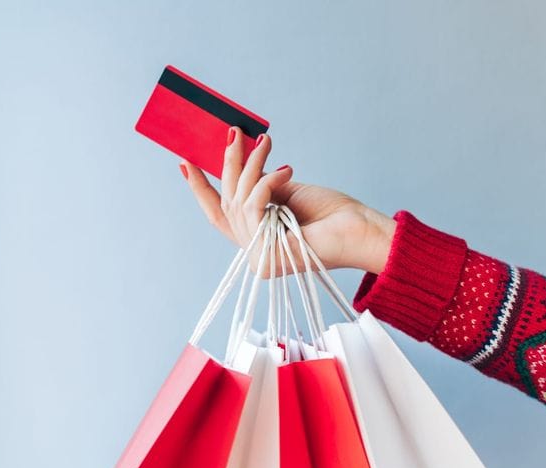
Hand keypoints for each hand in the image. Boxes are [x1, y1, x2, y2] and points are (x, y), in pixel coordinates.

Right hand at [180, 126, 394, 275]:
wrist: (360, 230)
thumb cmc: (332, 213)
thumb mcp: (288, 191)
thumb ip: (260, 184)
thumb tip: (239, 163)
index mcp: (258, 236)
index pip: (219, 215)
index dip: (201, 189)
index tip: (185, 162)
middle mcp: (253, 249)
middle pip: (227, 202)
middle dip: (229, 164)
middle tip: (234, 132)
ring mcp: (258, 256)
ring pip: (238, 201)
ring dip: (250, 165)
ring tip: (267, 142)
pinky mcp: (265, 256)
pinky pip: (254, 208)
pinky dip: (267, 183)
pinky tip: (287, 170)